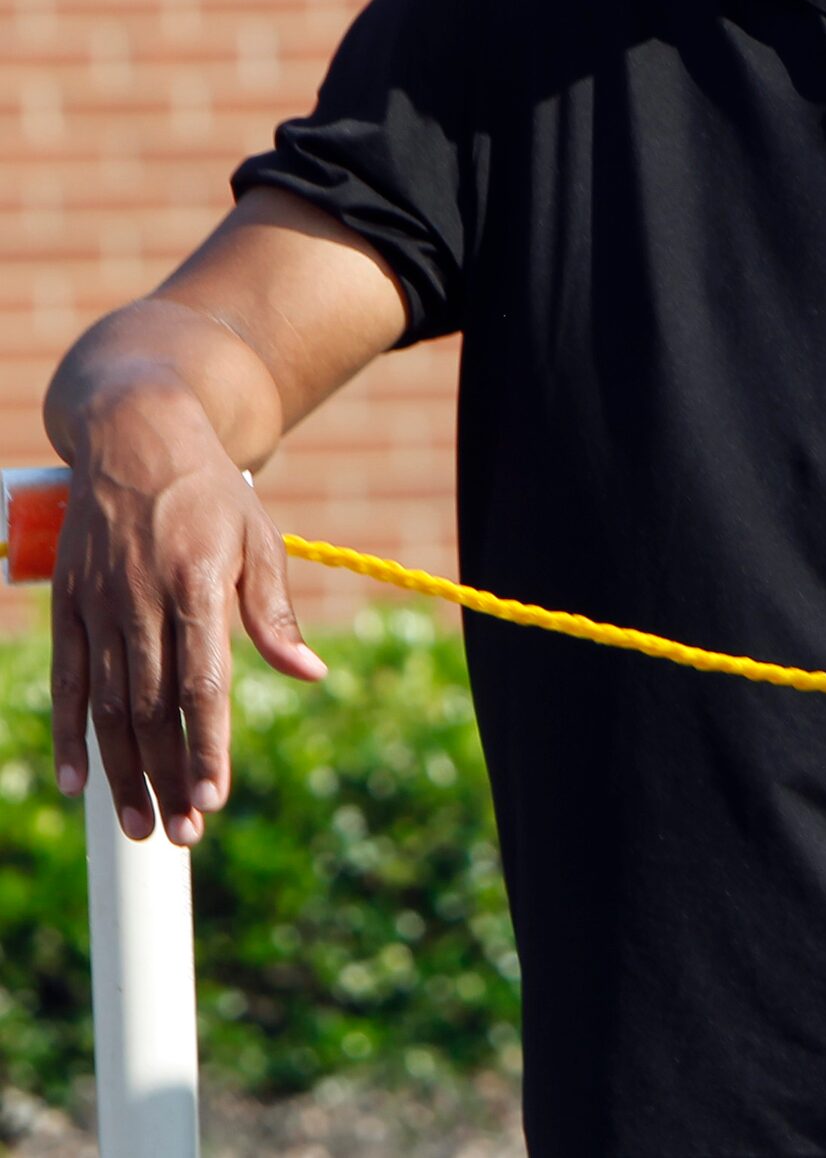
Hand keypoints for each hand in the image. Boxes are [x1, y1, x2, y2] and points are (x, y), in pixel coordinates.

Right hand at [50, 383, 324, 844]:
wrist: (136, 439)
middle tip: (182, 834)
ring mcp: (98, 606)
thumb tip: (309, 674)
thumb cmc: (212, 494)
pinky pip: (67, 681)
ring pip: (108, 706)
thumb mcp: (260, 541)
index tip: (215, 796)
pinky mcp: (69, 607)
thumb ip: (275, 614)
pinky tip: (79, 782)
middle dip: (166, 776)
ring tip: (140, 826)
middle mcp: (141, 601)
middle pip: (152, 709)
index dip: (206, 743)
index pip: (202, 682)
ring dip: (123, 771)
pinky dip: (70, 734)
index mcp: (198, 585)